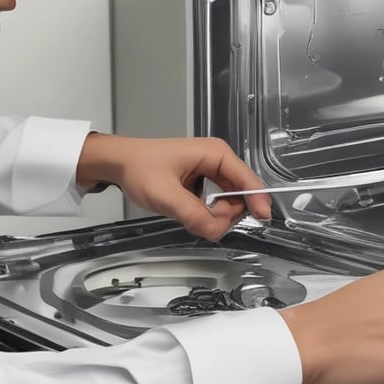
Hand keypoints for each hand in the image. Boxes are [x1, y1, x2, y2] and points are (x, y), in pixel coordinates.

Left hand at [76, 134, 270, 240]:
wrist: (120, 163)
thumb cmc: (139, 167)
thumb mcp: (165, 195)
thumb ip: (193, 215)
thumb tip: (215, 230)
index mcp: (215, 153)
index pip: (247, 179)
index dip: (257, 200)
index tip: (263, 217)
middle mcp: (217, 160)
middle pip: (240, 196)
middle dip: (224, 214)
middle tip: (197, 217)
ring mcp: (212, 172)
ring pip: (229, 203)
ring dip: (214, 215)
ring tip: (188, 212)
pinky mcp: (204, 182)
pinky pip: (217, 204)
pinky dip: (207, 213)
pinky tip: (190, 211)